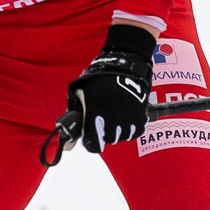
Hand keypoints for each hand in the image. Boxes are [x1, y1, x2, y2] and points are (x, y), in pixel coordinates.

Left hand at [66, 24, 155, 152]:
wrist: (124, 65)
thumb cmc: (99, 78)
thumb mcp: (80, 92)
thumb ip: (74, 112)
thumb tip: (68, 135)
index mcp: (94, 113)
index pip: (93, 144)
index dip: (91, 142)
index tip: (91, 137)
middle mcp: (112, 118)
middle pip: (108, 140)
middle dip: (104, 134)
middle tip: (103, 123)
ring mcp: (128, 118)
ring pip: (122, 136)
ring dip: (118, 131)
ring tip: (115, 118)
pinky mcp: (140, 116)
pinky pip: (135, 132)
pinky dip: (131, 128)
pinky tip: (126, 117)